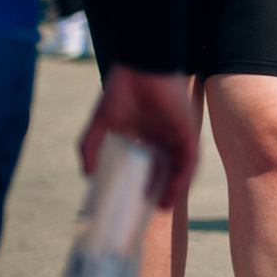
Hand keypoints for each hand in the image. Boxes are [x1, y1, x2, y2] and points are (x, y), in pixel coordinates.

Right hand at [81, 66, 198, 209]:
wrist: (139, 68)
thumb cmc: (121, 91)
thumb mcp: (100, 125)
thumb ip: (90, 148)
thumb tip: (86, 174)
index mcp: (148, 134)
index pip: (151, 164)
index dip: (146, 182)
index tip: (136, 200)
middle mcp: (165, 136)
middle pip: (168, 169)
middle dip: (162, 189)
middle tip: (150, 208)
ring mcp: (178, 134)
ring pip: (181, 168)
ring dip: (174, 188)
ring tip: (162, 206)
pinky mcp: (188, 131)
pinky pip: (190, 160)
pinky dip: (183, 178)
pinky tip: (172, 192)